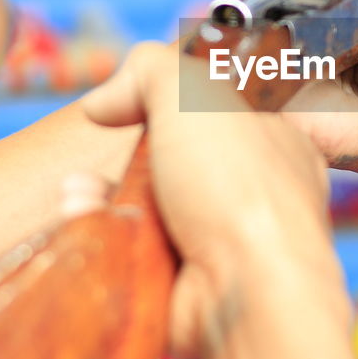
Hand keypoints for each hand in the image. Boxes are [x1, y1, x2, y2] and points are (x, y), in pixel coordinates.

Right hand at [79, 43, 345, 358]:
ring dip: (102, 193)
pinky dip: (103, 233)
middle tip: (109, 142)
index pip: (224, 108)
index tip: (137, 98)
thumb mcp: (194, 90)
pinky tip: (83, 217)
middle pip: (177, 157)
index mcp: (276, 138)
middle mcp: (254, 189)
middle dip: (128, 150)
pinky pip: (134, 251)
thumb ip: (150, 69)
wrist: (246, 288)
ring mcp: (221, 240)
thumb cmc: (239, 183)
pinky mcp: (186, 283)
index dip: (176, 98)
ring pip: (147, 206)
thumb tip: (106, 99)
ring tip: (81, 190)